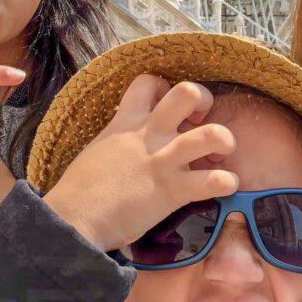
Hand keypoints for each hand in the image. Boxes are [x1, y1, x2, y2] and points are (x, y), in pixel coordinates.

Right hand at [43, 75, 238, 251]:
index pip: (148, 82)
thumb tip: (129, 147)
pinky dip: (227, 182)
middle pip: (187, 92)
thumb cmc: (80, 191)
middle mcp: (148, 135)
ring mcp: (163, 161)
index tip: (167, 106)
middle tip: (201, 120)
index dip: (165, 86)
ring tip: (221, 154)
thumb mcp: (98, 150)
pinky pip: (213, 181)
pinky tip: (226, 185)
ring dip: (225, 140)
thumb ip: (119, 141)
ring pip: (210, 134)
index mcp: (126, 123)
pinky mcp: (173, 190)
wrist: (74, 220)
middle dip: (205, 100)